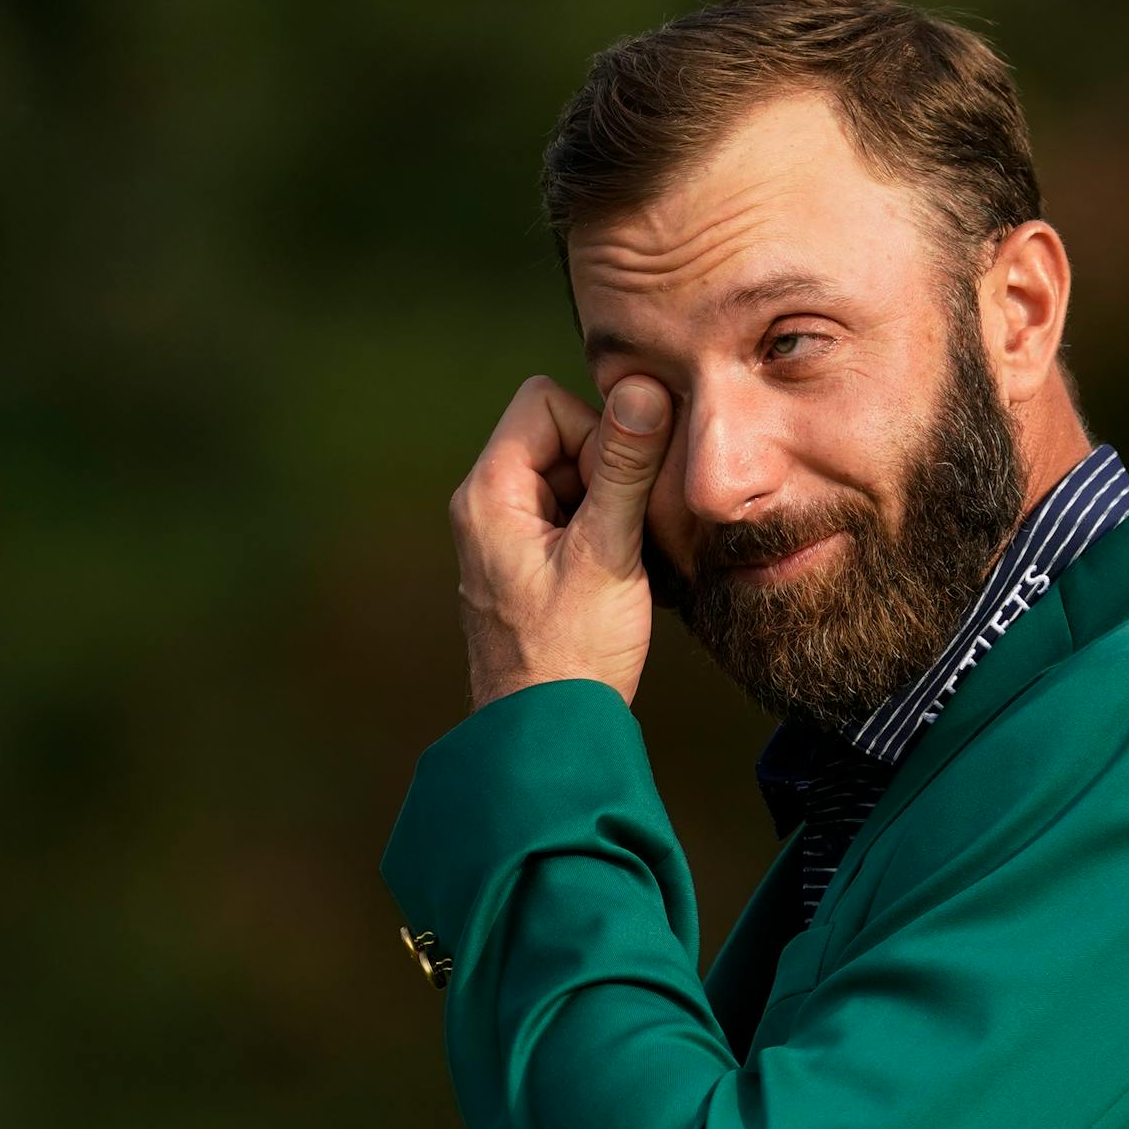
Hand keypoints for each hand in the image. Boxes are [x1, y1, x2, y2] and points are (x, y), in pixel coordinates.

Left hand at [448, 373, 674, 711]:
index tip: (617, 491)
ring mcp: (503, 533)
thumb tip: (643, 390)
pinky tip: (616, 572)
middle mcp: (485, 505)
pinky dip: (601, 529)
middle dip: (605, 468)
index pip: (545, 402)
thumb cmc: (571, 656)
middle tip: (621, 530)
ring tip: (619, 558)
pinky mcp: (525, 559)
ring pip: (570, 473)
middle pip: (558, 434)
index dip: (595, 432)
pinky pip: (570, 511)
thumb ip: (624, 469)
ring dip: (608, 503)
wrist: (547, 737)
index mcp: (489, 493)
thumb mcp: (607, 555)